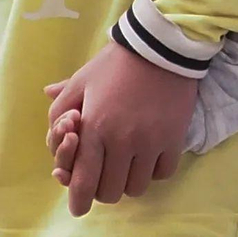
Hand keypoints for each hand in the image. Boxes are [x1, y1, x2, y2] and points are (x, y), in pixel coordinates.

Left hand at [45, 42, 197, 215]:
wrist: (160, 44)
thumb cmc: (116, 63)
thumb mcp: (82, 80)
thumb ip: (60, 110)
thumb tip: (52, 133)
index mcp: (94, 128)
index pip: (83, 184)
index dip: (78, 201)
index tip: (80, 203)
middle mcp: (121, 141)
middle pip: (110, 192)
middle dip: (103, 187)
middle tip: (107, 171)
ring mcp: (150, 141)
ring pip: (136, 187)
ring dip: (129, 179)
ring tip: (130, 160)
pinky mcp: (174, 138)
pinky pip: (163, 174)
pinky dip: (154, 170)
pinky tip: (151, 154)